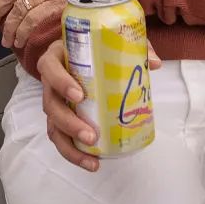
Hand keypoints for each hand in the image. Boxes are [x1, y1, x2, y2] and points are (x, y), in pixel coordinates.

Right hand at [34, 37, 162, 172]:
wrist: (79, 52)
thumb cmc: (92, 47)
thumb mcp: (108, 40)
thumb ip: (129, 45)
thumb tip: (154, 63)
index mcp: (56, 58)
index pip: (49, 68)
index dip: (60, 82)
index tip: (79, 96)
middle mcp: (49, 82)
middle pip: (50, 104)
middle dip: (69, 123)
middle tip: (91, 135)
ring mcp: (53, 102)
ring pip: (53, 126)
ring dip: (70, 143)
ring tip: (92, 155)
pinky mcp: (60, 119)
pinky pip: (61, 138)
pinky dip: (74, 153)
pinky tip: (92, 163)